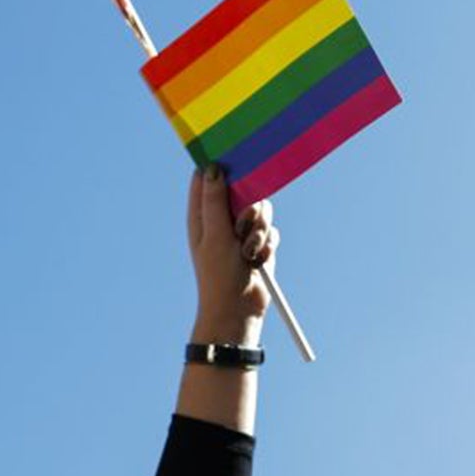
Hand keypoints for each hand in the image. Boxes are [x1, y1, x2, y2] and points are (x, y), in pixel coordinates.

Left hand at [186, 167, 274, 341]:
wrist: (237, 309)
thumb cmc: (218, 274)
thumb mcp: (214, 234)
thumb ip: (214, 201)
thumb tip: (212, 167)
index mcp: (202, 214)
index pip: (208, 177)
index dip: (220, 167)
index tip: (235, 166)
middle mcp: (222, 219)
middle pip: (243, 190)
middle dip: (249, 207)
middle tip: (242, 224)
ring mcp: (241, 231)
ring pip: (262, 210)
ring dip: (259, 230)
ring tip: (248, 251)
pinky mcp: (259, 243)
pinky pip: (272, 230)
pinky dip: (267, 245)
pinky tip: (257, 261)